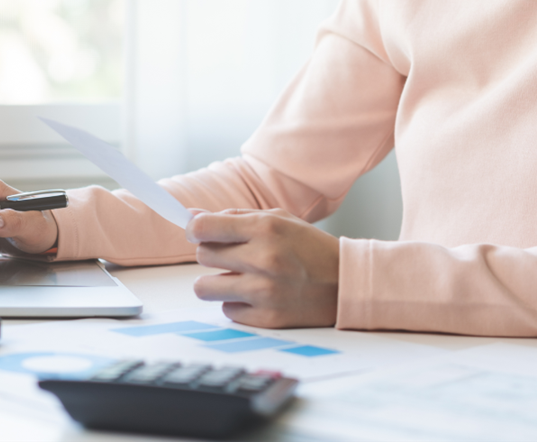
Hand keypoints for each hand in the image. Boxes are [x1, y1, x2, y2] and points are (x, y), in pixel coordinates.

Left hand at [187, 208, 340, 327]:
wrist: (346, 283)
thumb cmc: (308, 247)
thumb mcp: (277, 219)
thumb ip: (233, 217)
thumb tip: (191, 218)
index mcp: (265, 229)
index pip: (204, 229)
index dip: (194, 230)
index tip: (198, 233)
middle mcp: (264, 260)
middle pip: (202, 256)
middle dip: (212, 254)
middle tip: (232, 255)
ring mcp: (265, 292)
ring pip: (205, 288)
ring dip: (217, 282)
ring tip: (238, 277)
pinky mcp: (267, 318)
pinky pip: (227, 310)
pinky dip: (237, 303)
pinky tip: (257, 295)